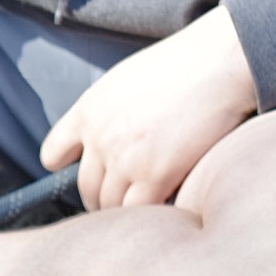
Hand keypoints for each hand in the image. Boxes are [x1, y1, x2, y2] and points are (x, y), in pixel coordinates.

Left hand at [41, 5, 255, 209]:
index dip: (65, 169)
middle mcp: (99, 138)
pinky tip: (165, 207)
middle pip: (86, 188)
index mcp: (87, 112)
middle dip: (100, 198)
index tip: (83, 172)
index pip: (53, 155)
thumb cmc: (184, 65)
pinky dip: (150, 215)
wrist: (222, 59)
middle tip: (120, 202)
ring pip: (110, 205)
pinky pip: (140, 211)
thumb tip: (101, 141)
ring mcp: (125, 159)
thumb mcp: (126, 80)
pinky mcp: (155, 175)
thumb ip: (106, 113)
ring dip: (125, 211)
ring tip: (143, 209)